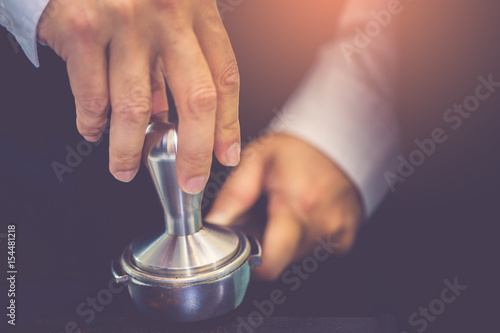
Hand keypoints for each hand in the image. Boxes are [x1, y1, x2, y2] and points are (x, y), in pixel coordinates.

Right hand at [37, 0, 239, 191]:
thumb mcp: (170, 6)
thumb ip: (175, 57)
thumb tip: (167, 114)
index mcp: (197, 10)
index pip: (225, 78)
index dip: (229, 124)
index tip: (226, 154)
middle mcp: (167, 16)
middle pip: (195, 101)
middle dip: (194, 152)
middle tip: (189, 179)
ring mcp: (124, 22)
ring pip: (135, 108)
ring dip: (129, 150)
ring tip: (125, 168)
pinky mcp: (82, 28)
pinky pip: (91, 95)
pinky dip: (91, 123)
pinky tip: (93, 130)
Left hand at [206, 134, 362, 279]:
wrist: (339, 140)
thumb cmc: (297, 147)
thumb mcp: (256, 160)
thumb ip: (233, 194)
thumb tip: (214, 223)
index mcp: (296, 204)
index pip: (271, 264)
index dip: (253, 263)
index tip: (246, 246)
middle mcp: (321, 223)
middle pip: (282, 260)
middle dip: (267, 245)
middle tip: (265, 216)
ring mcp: (338, 232)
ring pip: (298, 256)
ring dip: (286, 239)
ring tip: (286, 209)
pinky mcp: (347, 236)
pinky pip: (318, 249)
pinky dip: (306, 237)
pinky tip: (304, 212)